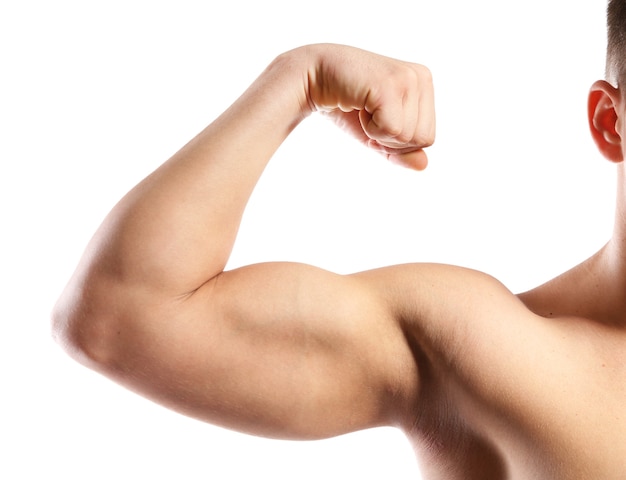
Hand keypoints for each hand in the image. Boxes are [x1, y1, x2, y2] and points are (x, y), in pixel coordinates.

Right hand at [303, 44, 434, 169]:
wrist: (312, 79)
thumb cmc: (346, 105)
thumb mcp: (376, 134)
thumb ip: (400, 151)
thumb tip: (423, 165)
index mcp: (424, 84)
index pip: (427, 138)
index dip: (396, 141)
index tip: (375, 117)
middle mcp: (421, 76)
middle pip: (423, 139)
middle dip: (390, 139)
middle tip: (368, 113)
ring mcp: (408, 78)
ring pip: (408, 137)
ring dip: (377, 133)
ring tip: (363, 107)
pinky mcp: (391, 85)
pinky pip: (392, 130)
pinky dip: (370, 129)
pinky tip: (359, 105)